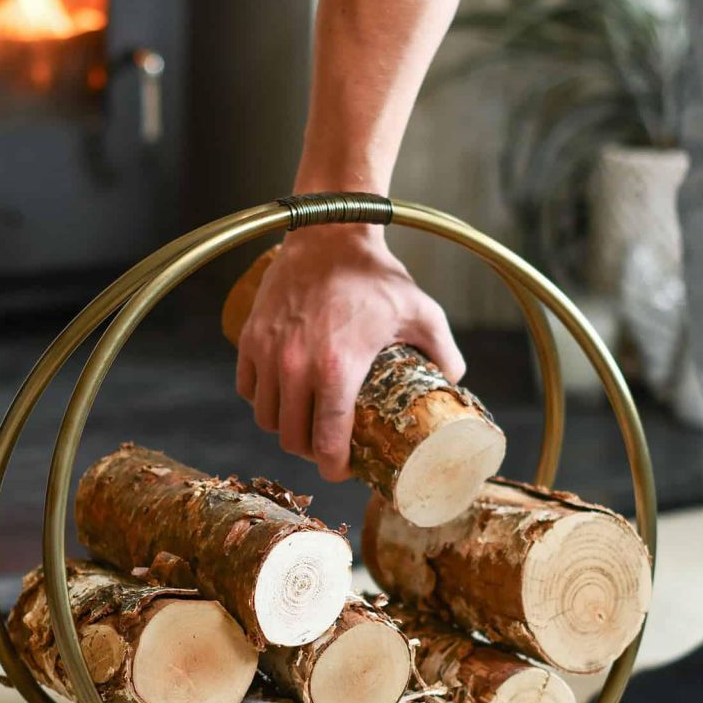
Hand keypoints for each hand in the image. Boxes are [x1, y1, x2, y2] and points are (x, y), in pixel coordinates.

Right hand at [235, 227, 465, 481]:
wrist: (330, 232)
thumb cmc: (376, 276)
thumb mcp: (422, 313)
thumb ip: (445, 352)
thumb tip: (454, 383)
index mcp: (338, 369)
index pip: (327, 441)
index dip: (334, 467)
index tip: (341, 470)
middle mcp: (297, 367)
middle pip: (293, 438)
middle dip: (310, 450)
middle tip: (327, 446)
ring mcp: (269, 353)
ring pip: (266, 418)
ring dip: (284, 428)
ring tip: (304, 422)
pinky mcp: (251, 338)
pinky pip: (247, 388)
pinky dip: (262, 400)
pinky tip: (281, 397)